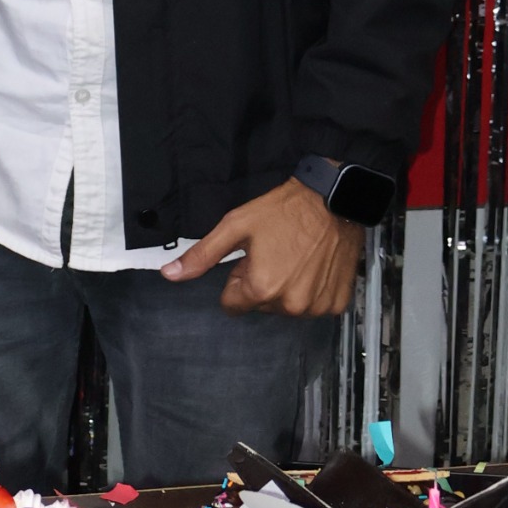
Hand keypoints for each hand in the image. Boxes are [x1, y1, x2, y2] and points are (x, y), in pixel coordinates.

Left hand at [162, 176, 363, 316]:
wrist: (334, 199)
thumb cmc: (284, 210)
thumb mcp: (235, 226)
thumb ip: (202, 255)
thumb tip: (169, 275)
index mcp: (262, 289)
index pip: (232, 305)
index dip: (237, 279)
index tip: (251, 259)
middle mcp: (291, 305)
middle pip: (260, 306)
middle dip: (262, 284)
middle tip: (274, 253)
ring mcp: (317, 307)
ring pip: (287, 308)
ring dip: (287, 288)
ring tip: (295, 257)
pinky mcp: (337, 303)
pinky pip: (314, 306)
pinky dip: (312, 290)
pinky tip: (314, 265)